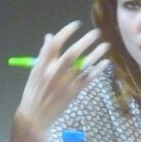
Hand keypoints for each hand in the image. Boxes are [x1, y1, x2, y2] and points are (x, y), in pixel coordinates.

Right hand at [7, 20, 109, 141]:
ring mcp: (65, 83)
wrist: (36, 116)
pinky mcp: (73, 92)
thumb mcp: (35, 72)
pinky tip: (105, 62)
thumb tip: (50, 37)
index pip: (55, 44)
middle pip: (72, 54)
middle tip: (96, 32)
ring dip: (96, 54)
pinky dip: (98, 70)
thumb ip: (44, 55)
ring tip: (106, 45)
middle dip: (85, 41)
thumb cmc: (34, 92)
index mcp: (42, 66)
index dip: (66, 32)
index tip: (76, 24)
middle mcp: (54, 73)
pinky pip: (88, 79)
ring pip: (83, 66)